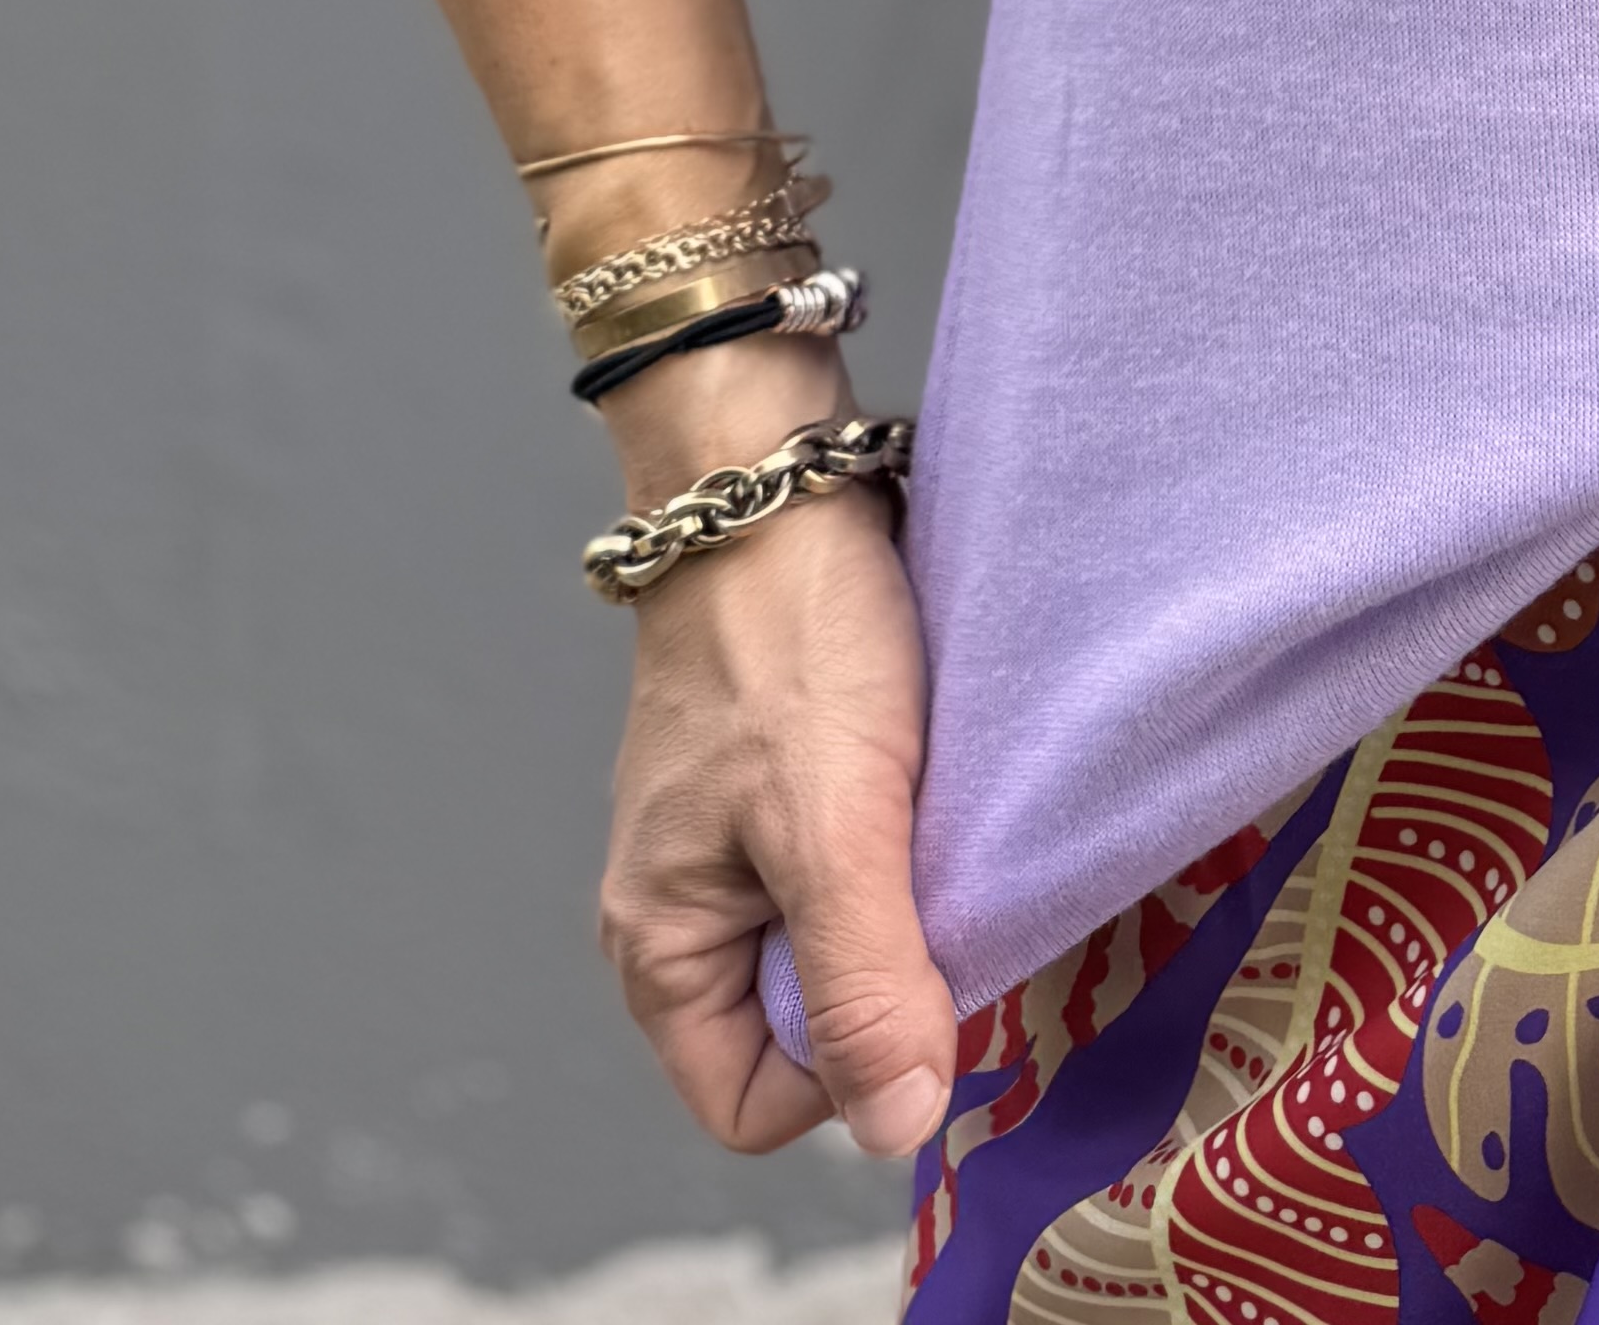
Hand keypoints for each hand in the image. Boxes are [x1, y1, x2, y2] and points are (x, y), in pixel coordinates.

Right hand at [597, 432, 953, 1162]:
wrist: (773, 475)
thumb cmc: (786, 637)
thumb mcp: (834, 823)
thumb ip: (862, 981)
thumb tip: (899, 1122)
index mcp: (663, 948)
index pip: (759, 1102)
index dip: (848, 1066)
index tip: (911, 968)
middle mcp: (690, 910)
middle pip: (808, 1024)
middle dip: (886, 971)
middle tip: (934, 874)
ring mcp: (740, 842)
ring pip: (846, 934)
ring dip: (907, 895)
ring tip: (935, 814)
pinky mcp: (791, 780)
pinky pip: (861, 857)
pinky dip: (909, 834)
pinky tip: (936, 778)